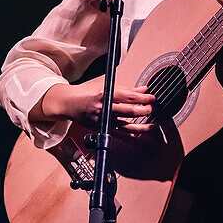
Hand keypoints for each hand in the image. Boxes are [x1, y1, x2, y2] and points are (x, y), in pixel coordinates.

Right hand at [37, 76, 155, 133]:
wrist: (69, 104)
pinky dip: (131, 136)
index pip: (129, 97)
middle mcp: (104, 108)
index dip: (143, 98)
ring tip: (153, 127)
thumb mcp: (105, 86)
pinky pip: (119, 134)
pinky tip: (140, 136)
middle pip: (129, 111)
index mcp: (105, 94)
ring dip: (142, 127)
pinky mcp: (101, 128)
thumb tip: (144, 90)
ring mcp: (103, 120)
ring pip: (126, 125)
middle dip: (144, 110)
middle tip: (153, 108)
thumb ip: (126, 89)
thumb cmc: (87, 93)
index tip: (152, 98)